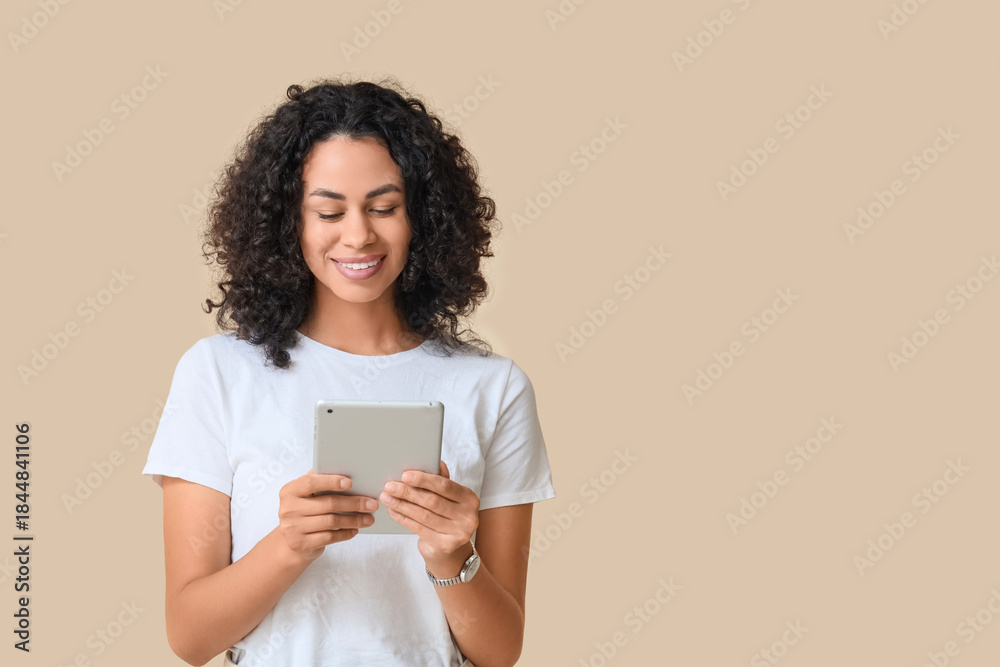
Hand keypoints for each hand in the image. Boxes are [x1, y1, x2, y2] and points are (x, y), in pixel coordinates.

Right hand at [276, 470, 378, 563]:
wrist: (290, 541)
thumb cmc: (304, 511)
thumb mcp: (306, 494)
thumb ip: (320, 482)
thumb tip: (349, 471)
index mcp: (290, 491)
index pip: (311, 482)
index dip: (331, 482)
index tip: (350, 483)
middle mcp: (289, 509)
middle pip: (328, 504)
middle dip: (354, 503)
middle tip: (372, 504)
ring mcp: (293, 528)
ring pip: (331, 522)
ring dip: (354, 520)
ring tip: (368, 519)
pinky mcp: (301, 544)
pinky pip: (329, 537)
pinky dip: (345, 533)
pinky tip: (355, 530)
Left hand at [379, 461, 479, 577]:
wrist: (450, 548)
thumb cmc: (446, 515)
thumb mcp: (447, 497)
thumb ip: (442, 480)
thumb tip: (436, 461)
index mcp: (470, 499)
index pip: (445, 486)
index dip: (424, 480)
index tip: (405, 475)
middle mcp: (468, 516)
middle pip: (432, 501)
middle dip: (408, 492)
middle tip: (390, 486)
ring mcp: (458, 533)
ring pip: (424, 516)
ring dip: (402, 505)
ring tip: (387, 498)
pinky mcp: (445, 545)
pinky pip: (419, 529)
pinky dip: (403, 519)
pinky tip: (393, 511)